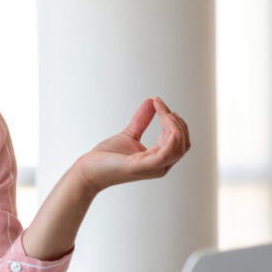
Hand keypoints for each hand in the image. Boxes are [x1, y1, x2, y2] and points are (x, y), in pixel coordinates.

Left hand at [75, 97, 190, 195]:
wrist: (88, 170)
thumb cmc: (106, 158)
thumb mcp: (129, 134)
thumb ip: (142, 120)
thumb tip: (151, 101)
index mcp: (158, 159)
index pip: (178, 140)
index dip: (173, 120)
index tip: (158, 102)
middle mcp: (160, 165)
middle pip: (182, 143)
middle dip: (176, 121)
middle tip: (159, 104)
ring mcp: (153, 167)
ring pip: (179, 147)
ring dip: (175, 125)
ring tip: (164, 111)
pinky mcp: (143, 166)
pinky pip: (168, 153)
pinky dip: (173, 135)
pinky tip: (166, 118)